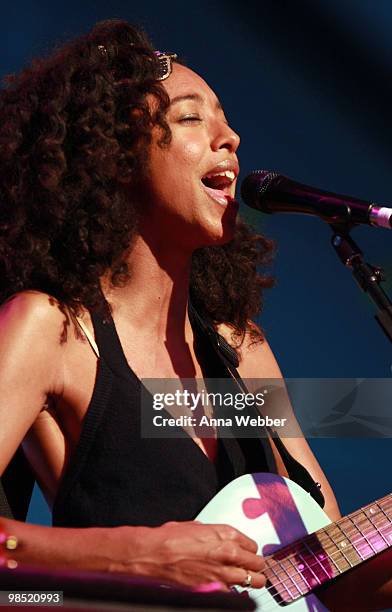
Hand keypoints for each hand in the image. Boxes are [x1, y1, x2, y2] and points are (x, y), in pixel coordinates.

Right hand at [115, 521, 265, 589]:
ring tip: (245, 580)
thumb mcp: (197, 527)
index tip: (245, 553)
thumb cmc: (170, 538)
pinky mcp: (215, 590)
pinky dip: (233, 592)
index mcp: (226, 534)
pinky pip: (235, 594)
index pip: (252, 545)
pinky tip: (225, 587)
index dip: (248, 550)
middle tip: (249, 568)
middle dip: (254, 566)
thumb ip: (215, 535)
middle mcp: (229, 553)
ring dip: (250, 580)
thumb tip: (221, 540)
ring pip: (254, 581)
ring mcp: (224, 573)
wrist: (155, 554)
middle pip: (258, 564)